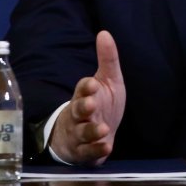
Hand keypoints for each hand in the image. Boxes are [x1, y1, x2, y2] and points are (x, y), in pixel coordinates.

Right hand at [48, 30, 125, 165]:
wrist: (90, 136)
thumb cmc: (100, 104)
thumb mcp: (108, 81)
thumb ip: (108, 59)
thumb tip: (104, 32)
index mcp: (85, 95)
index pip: (83, 89)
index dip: (87, 87)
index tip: (93, 83)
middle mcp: (79, 114)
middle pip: (77, 110)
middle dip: (83, 107)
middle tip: (91, 104)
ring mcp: (80, 134)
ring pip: (82, 132)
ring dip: (91, 131)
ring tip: (102, 129)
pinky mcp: (85, 152)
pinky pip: (88, 153)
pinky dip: (96, 151)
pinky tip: (106, 148)